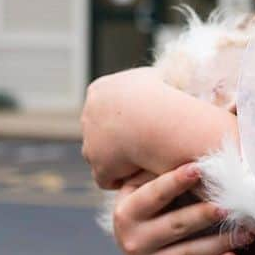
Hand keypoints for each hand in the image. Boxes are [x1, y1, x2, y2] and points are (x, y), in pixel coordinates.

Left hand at [81, 68, 161, 188]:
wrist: (158, 119)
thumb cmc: (166, 96)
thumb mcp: (159, 77)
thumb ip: (152, 82)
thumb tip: (162, 81)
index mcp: (100, 90)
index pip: (109, 106)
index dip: (128, 116)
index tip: (147, 122)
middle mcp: (89, 114)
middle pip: (102, 130)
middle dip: (120, 137)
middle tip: (148, 142)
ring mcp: (90, 142)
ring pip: (102, 155)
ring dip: (121, 159)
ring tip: (149, 158)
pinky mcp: (99, 165)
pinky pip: (108, 177)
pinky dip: (124, 177)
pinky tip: (144, 172)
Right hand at [110, 163, 252, 254]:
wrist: (139, 240)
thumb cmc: (154, 203)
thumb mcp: (148, 185)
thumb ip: (165, 172)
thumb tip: (201, 155)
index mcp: (126, 212)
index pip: (153, 195)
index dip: (175, 181)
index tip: (199, 168)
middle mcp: (130, 241)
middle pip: (175, 226)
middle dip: (204, 215)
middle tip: (230, 206)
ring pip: (187, 254)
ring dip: (219, 243)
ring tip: (246, 233)